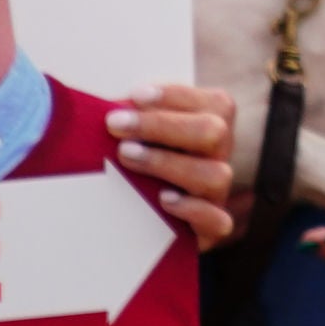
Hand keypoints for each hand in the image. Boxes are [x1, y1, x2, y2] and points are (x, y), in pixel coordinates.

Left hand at [108, 83, 237, 249]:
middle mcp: (221, 157)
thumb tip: (103, 104)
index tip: (134, 96)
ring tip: (125, 156)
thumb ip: (133, 115)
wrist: (135, 220)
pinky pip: (217, 221)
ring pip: (216, 175)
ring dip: (168, 162)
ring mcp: (217, 193)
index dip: (176, 96)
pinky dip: (192, 210)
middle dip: (161, 125)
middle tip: (116, 124)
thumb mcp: (139, 132)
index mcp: (214, 126)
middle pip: (214, 132)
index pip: (216, 103)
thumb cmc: (135, 162)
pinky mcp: (209, 229)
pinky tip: (162, 201)